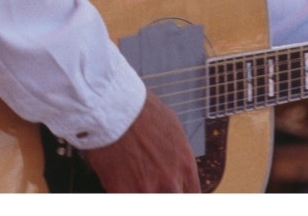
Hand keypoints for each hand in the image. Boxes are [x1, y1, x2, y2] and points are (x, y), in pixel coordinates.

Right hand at [81, 89, 199, 192]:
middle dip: (162, 194)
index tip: (175, 193)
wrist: (115, 107)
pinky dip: (121, 191)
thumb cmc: (142, 112)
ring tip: (132, 178)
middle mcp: (170, 180)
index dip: (182, 195)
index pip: (193, 195)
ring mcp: (146, 188)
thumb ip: (177, 157)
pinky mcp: (121, 191)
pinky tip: (117, 177)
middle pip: (174, 201)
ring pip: (148, 201)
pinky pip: (126, 198)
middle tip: (149, 183)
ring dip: (141, 191)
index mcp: (185, 165)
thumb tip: (175, 167)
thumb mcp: (174, 131)